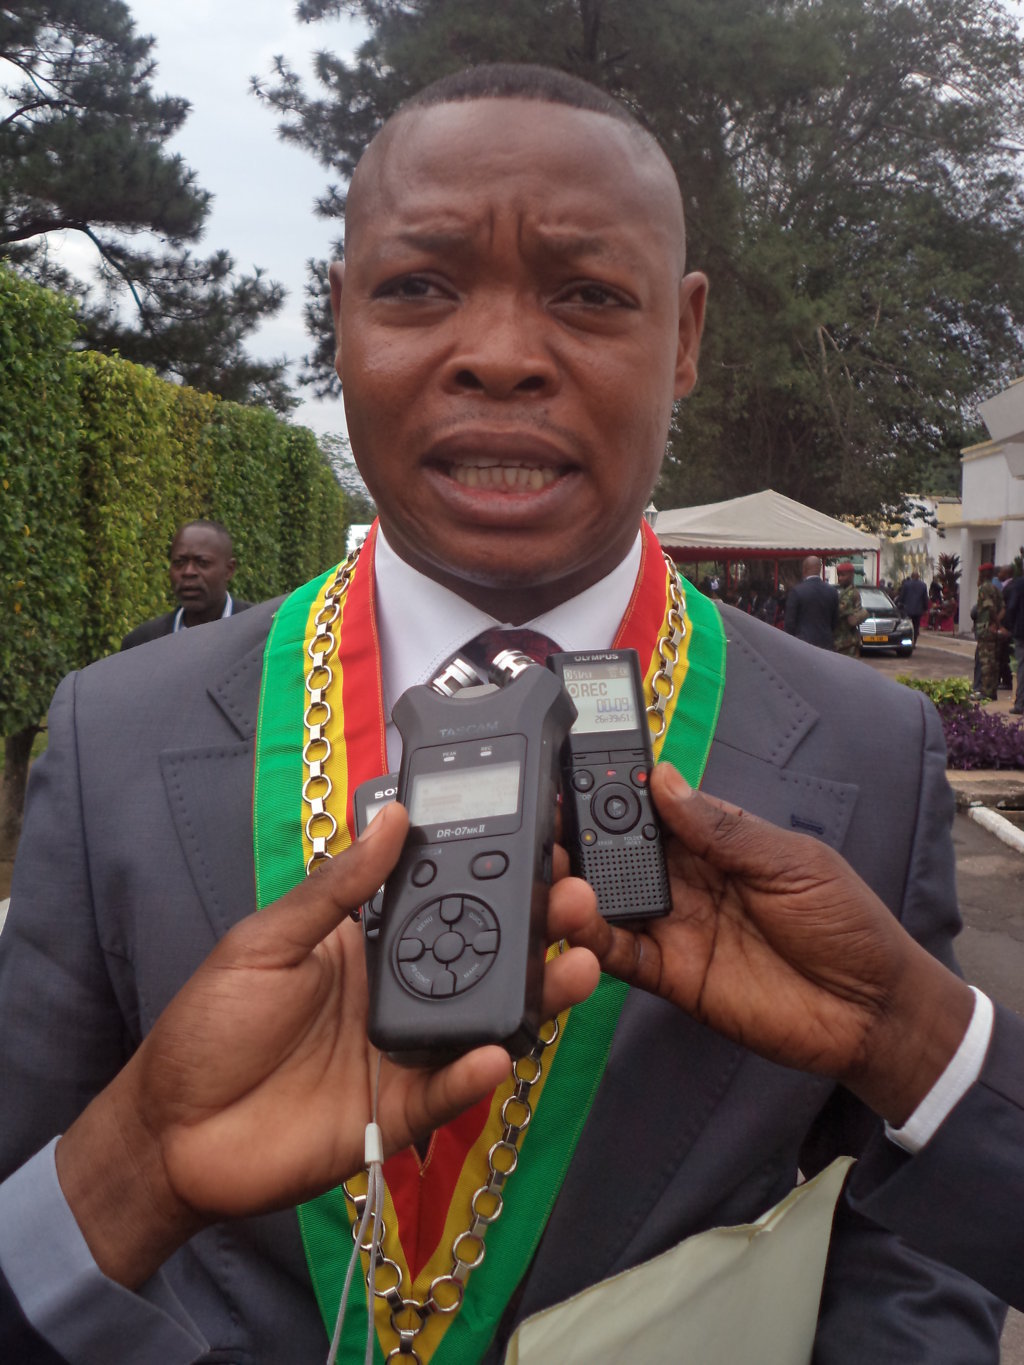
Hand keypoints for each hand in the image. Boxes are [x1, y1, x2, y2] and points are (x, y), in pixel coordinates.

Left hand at [56, 804, 599, 1287]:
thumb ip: (336, 889)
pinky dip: (474, 1074)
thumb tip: (391, 820)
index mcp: (365, 944)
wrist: (172, 1131)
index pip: (441, 902)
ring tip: (575, 968)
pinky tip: (499, 1052)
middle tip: (576, 900)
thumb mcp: (266, 940)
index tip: (538, 846)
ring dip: (533, 997)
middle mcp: (395, 993)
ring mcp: (402, 1053)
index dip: (489, 877)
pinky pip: (447, 1092)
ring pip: (482, 1022)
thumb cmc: (210, 1025)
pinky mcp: (397, 1113)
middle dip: (535, 930)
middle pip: (479, 959)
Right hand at [559, 764, 972, 1125]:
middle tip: (553, 820)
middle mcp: (689, 882)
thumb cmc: (847, 925)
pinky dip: (591, 939)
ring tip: (551, 866)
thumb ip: (724, 828)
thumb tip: (665, 781)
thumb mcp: (792, 862)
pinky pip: (620, 954)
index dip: (623, 792)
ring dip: (579, 884)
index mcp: (719, 843)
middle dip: (587, 833)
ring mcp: (676, 928)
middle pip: (623, 852)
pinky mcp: (671, 976)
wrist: (871, 1012)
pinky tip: (574, 922)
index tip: (585, 772)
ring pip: (610, 900)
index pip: (658, 810)